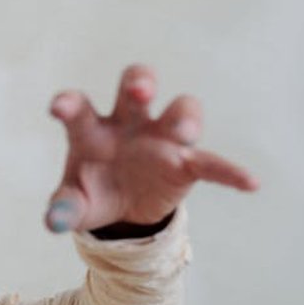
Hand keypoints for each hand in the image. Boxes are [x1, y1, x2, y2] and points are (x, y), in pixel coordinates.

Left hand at [44, 64, 258, 233]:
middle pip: (136, 87)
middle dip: (141, 83)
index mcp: (91, 129)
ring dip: (184, 118)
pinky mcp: (186, 163)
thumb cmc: (92, 193)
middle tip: (142, 91)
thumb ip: (62, 210)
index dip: (70, 104)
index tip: (59, 107)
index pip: (79, 108)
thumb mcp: (73, 205)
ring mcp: (161, 140)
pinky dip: (230, 172)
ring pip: (180, 112)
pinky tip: (250, 183)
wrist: (121, 213)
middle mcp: (128, 124)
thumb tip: (53, 221)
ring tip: (185, 133)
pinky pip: (212, 163)